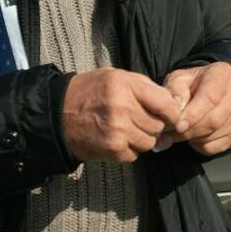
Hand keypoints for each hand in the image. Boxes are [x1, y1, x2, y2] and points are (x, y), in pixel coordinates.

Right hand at [61, 68, 181, 162]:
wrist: (58, 114)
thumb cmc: (91, 92)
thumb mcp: (118, 77)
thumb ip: (146, 87)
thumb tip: (173, 102)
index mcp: (126, 87)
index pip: (166, 104)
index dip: (172, 112)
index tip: (170, 114)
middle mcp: (122, 109)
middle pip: (158, 125)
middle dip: (154, 124)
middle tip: (141, 120)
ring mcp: (117, 132)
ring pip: (149, 142)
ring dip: (143, 138)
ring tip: (129, 128)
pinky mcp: (111, 150)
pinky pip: (135, 154)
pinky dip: (130, 149)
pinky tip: (118, 138)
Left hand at [161, 63, 230, 156]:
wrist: (215, 91)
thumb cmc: (194, 85)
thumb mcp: (180, 79)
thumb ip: (175, 89)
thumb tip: (176, 108)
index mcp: (222, 74)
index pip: (210, 98)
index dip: (193, 114)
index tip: (178, 126)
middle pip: (213, 120)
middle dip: (188, 130)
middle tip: (168, 133)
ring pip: (213, 134)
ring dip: (191, 138)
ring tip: (176, 133)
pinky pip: (216, 146)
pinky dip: (199, 145)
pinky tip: (192, 135)